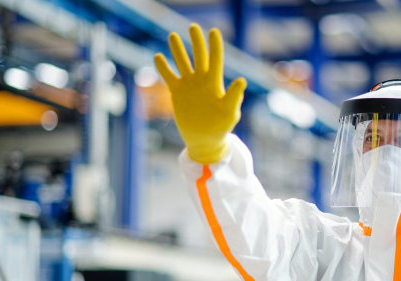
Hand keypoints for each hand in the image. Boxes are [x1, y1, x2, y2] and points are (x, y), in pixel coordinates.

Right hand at [155, 23, 246, 163]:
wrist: (205, 139)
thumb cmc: (221, 127)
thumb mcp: (230, 112)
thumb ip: (234, 96)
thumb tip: (242, 80)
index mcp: (214, 83)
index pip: (215, 60)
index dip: (214, 46)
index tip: (213, 31)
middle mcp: (201, 80)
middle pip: (198, 56)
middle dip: (196, 42)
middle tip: (193, 27)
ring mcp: (189, 85)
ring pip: (182, 63)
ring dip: (177, 50)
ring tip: (173, 35)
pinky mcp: (177, 93)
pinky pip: (169, 77)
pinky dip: (163, 68)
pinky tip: (158, 56)